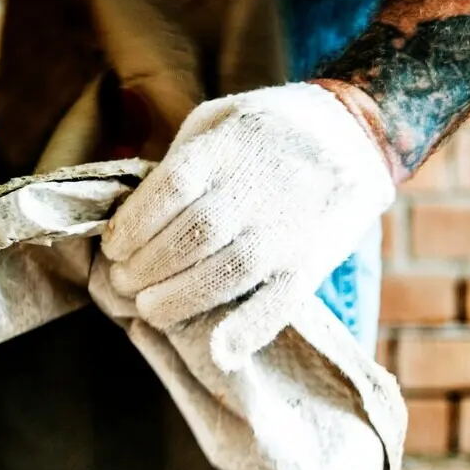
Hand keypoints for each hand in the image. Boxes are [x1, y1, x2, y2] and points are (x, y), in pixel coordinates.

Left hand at [101, 82, 395, 369]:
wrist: (356, 134)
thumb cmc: (269, 129)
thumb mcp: (220, 117)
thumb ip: (181, 159)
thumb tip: (133, 211)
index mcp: (227, 147)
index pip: (167, 192)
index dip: (132, 227)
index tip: (113, 248)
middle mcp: (256, 189)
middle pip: (188, 238)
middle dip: (144, 269)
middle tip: (123, 284)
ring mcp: (286, 229)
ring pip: (224, 275)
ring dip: (177, 300)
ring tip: (150, 309)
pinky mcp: (311, 261)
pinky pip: (279, 303)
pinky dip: (248, 331)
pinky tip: (219, 351)